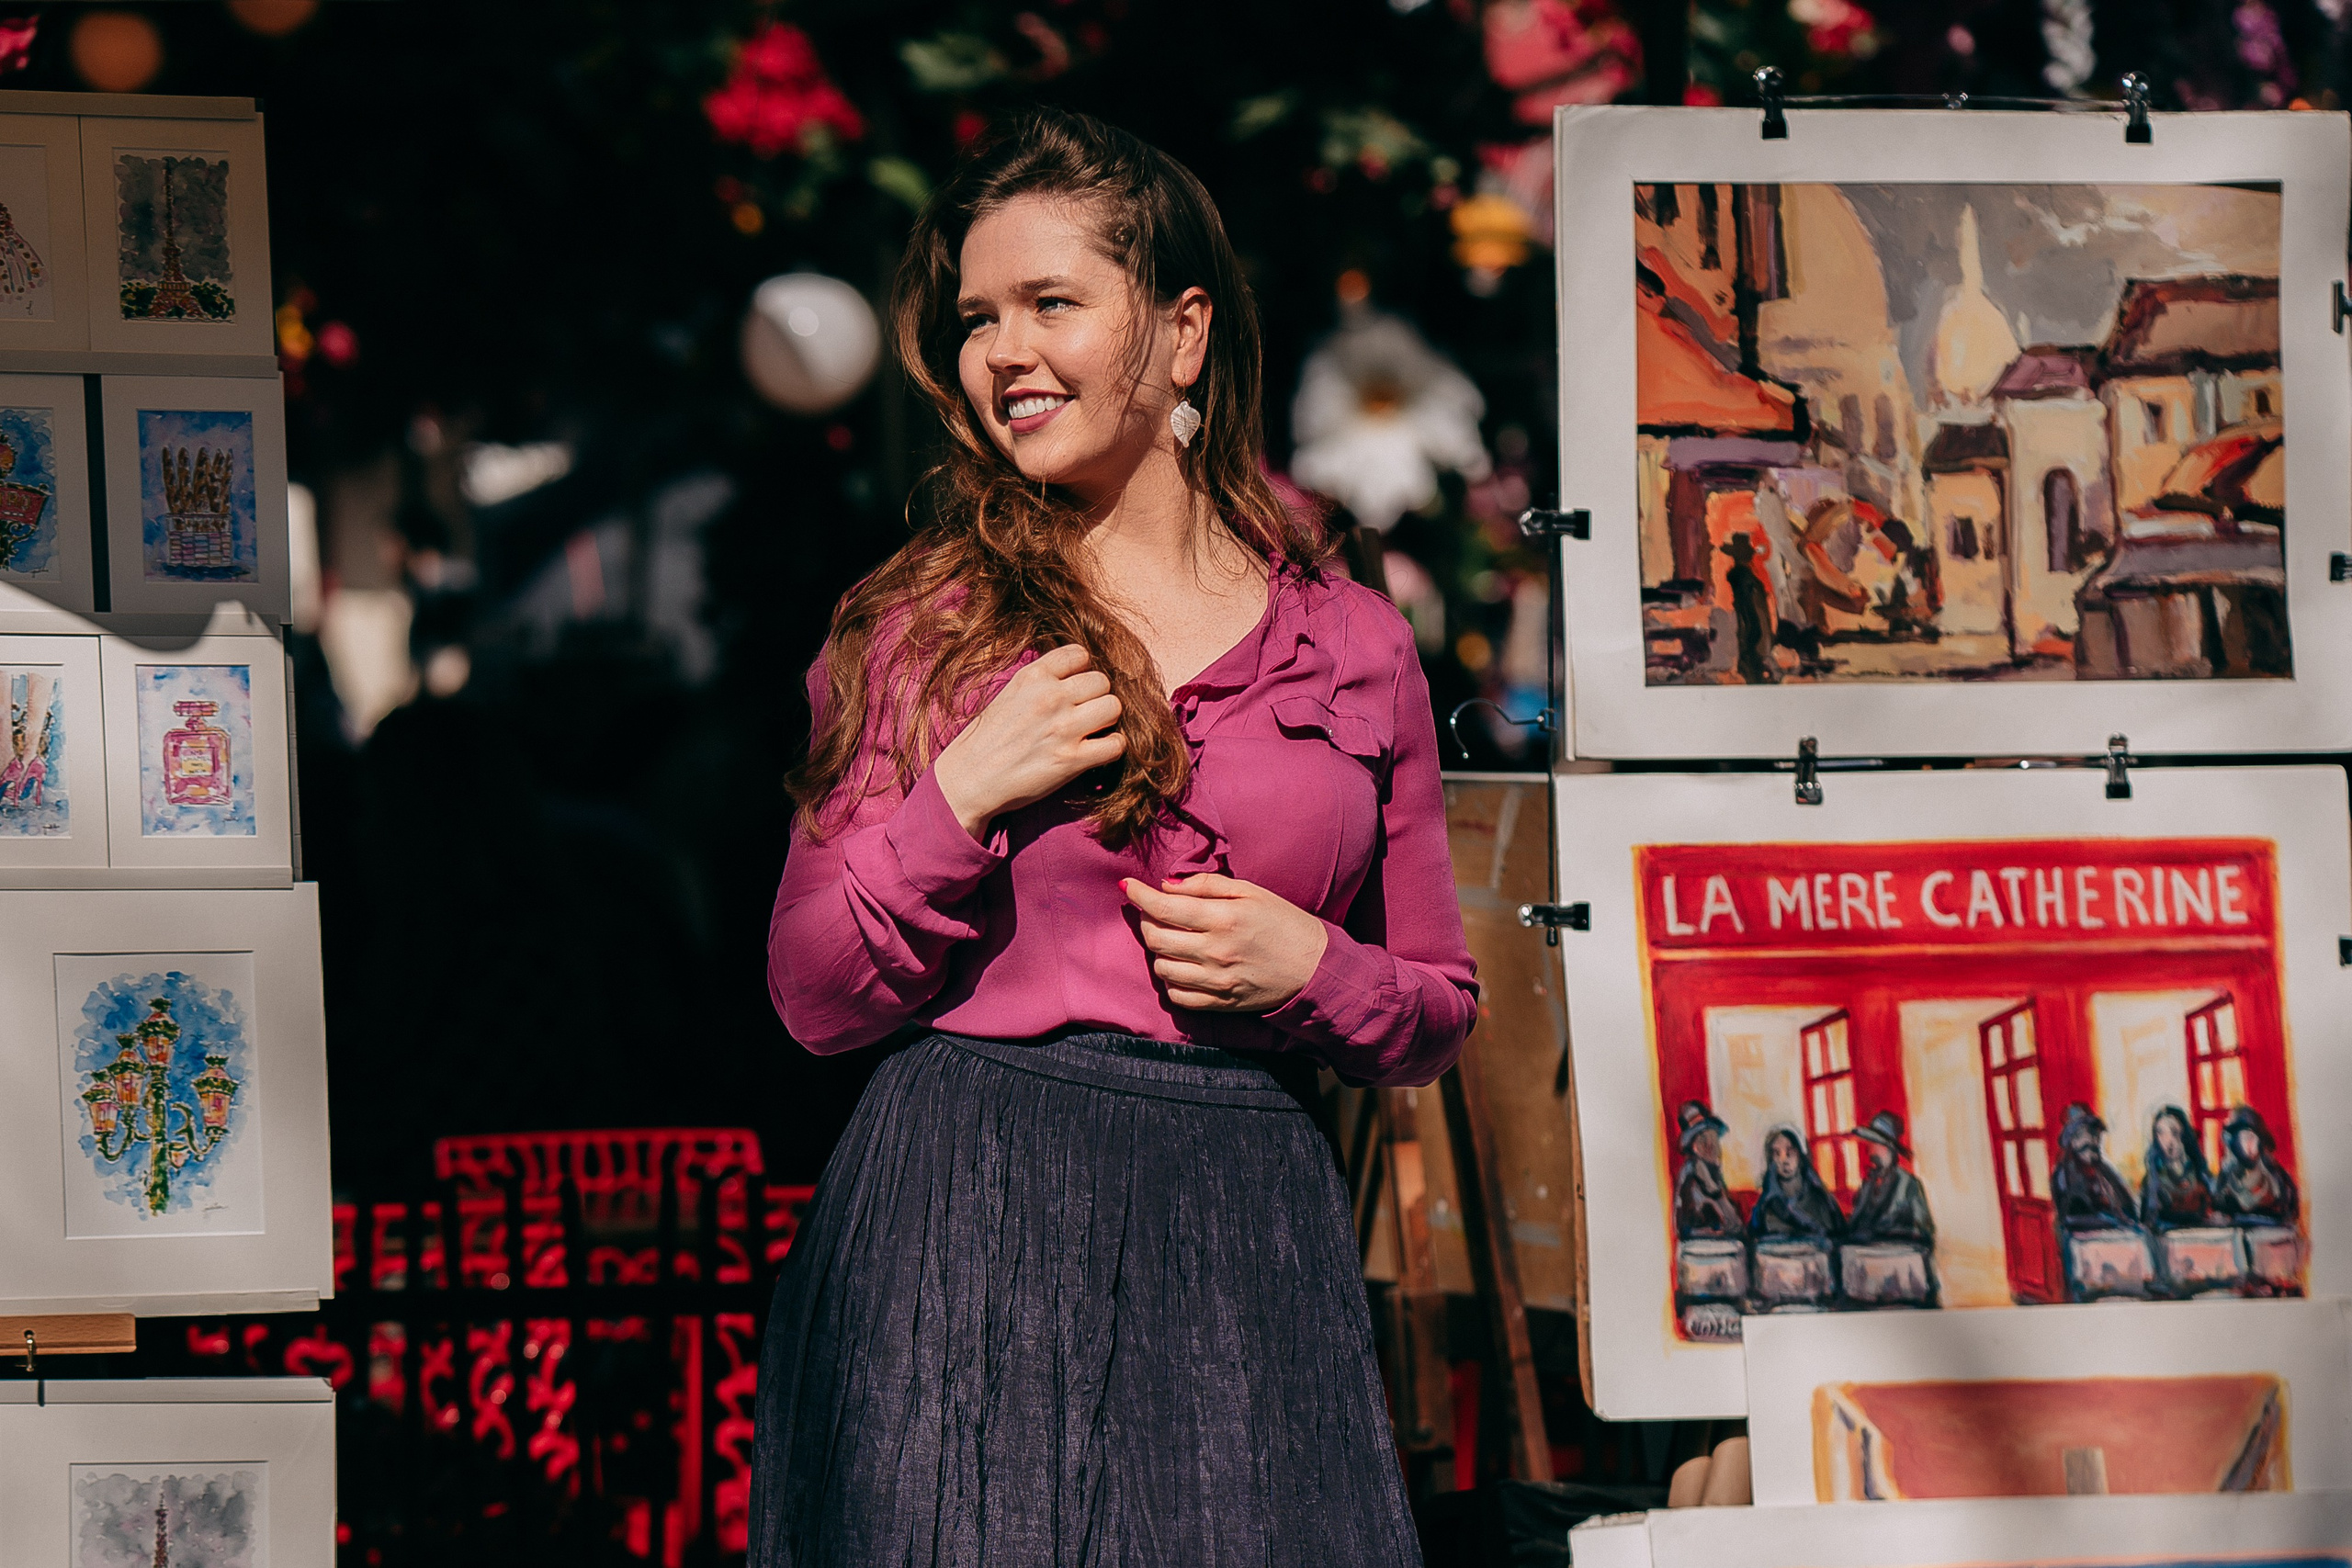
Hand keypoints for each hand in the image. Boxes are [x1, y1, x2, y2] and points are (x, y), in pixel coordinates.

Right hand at [933, 644, 1123, 838]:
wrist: (968, 780)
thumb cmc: (986, 740)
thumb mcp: (1009, 695)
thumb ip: (1040, 682)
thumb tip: (1075, 677)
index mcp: (1032, 677)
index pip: (1079, 654)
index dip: (1081, 672)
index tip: (1074, 689)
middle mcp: (1050, 697)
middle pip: (1102, 681)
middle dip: (1097, 697)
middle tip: (1084, 714)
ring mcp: (1063, 728)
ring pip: (1113, 707)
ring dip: (1107, 720)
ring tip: (1092, 730)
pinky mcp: (1072, 760)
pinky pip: (1116, 744)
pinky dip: (1113, 747)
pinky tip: (1098, 751)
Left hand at [1120, 872, 1328, 1012]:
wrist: (1314, 968)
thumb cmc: (1283, 923)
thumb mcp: (1251, 892)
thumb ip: (1207, 885)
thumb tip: (1168, 885)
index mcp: (1224, 919)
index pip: (1164, 908)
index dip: (1139, 895)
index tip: (1127, 886)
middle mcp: (1216, 952)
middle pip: (1156, 938)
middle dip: (1147, 921)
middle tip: (1156, 912)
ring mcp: (1216, 982)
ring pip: (1162, 969)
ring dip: (1159, 951)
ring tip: (1173, 939)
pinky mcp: (1220, 1003)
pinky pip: (1177, 996)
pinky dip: (1171, 980)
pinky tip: (1182, 967)